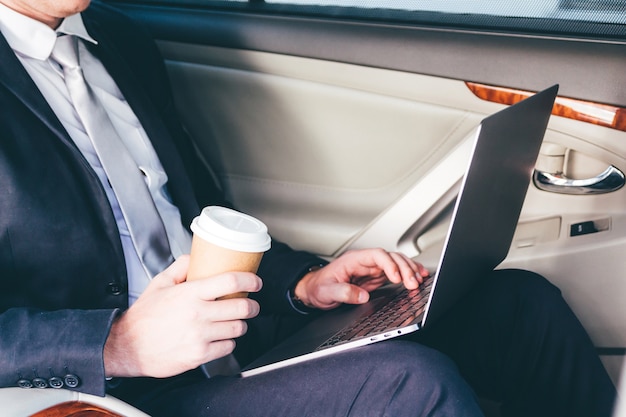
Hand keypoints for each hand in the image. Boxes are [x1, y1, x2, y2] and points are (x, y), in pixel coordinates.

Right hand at [103, 255, 261, 377]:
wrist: (128, 347)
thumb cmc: (144, 317)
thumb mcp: (159, 283)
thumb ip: (180, 267)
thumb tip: (195, 257)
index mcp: (190, 293)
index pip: (231, 282)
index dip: (250, 281)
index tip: (256, 282)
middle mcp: (198, 314)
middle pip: (242, 307)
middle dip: (252, 305)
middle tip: (251, 304)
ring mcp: (200, 336)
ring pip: (238, 328)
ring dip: (241, 324)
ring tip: (235, 321)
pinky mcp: (200, 355)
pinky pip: (228, 347)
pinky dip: (229, 342)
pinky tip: (221, 337)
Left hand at [294, 248, 428, 309]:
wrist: (315, 289)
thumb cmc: (319, 287)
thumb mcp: (327, 292)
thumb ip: (343, 292)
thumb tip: (362, 296)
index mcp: (353, 260)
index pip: (376, 255)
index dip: (389, 264)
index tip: (396, 278)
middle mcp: (365, 262)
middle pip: (390, 258)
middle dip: (404, 268)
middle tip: (413, 283)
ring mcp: (372, 269)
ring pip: (396, 263)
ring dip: (409, 270)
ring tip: (420, 280)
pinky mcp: (376, 277)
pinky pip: (396, 272)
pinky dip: (408, 274)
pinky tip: (418, 276)